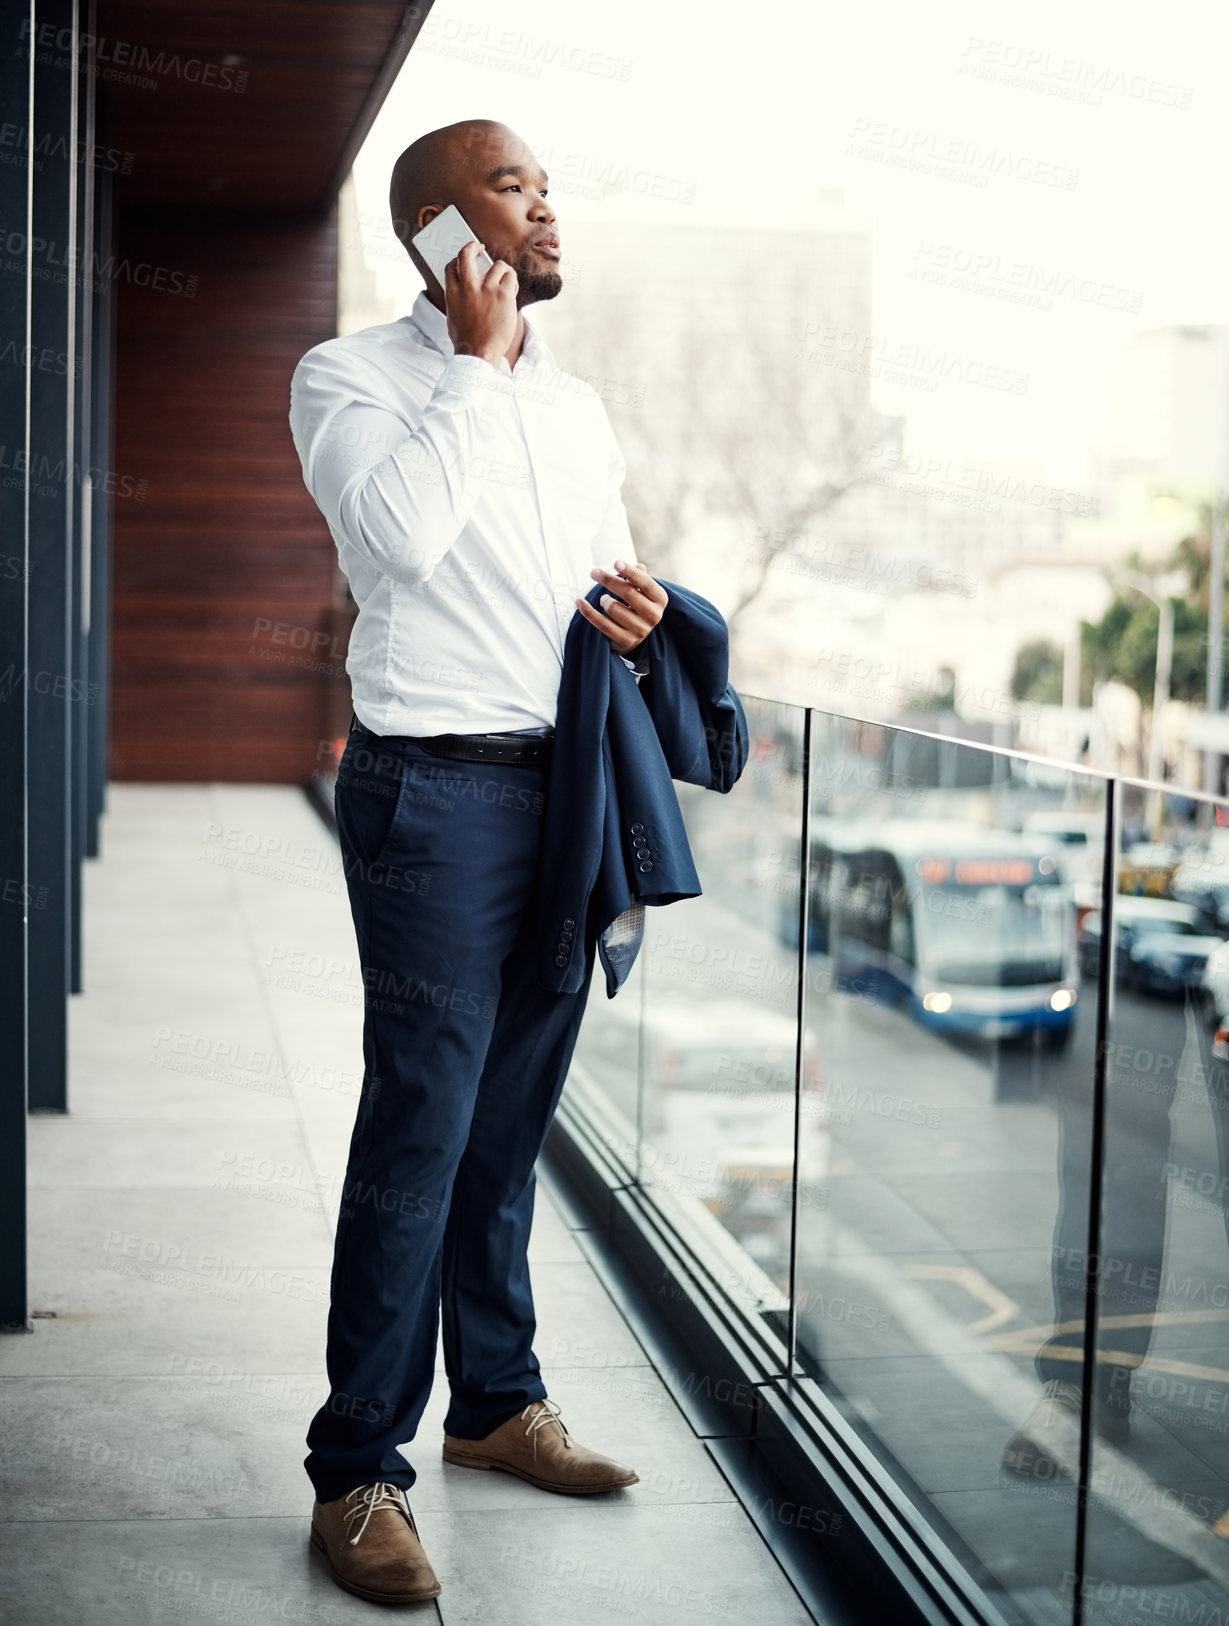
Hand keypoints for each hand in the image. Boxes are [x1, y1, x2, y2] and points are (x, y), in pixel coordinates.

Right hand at [444, 239, 517, 367]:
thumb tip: (461, 291)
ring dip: (503, 271)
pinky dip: (513, 282)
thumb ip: (457, 300)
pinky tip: (512, 291)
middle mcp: (468, 287)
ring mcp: (486, 289)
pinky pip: (511, 277)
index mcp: (452, 293)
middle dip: (474, 246)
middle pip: (467, 253)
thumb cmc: (467, 341)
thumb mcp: (453, 317)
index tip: (467, 259)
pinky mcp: (503, 295)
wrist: (478, 354)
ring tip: (505, 282)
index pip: (452, 265)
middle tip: (481, 248)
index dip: (459, 260)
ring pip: (498, 265)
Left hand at [576, 560, 667, 654]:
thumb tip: (638, 566)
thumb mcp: (642, 591)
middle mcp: (653, 616)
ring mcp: (640, 630)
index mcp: (660, 600)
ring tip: (603, 599)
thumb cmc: (637, 606)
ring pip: (613, 608)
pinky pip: (601, 623)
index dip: (631, 572)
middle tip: (594, 572)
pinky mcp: (624, 640)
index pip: (646, 583)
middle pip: (628, 593)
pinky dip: (588, 611)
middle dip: (608, 580)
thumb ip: (638, 578)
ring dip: (604, 600)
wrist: (635, 636)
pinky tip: (579, 602)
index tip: (616, 563)